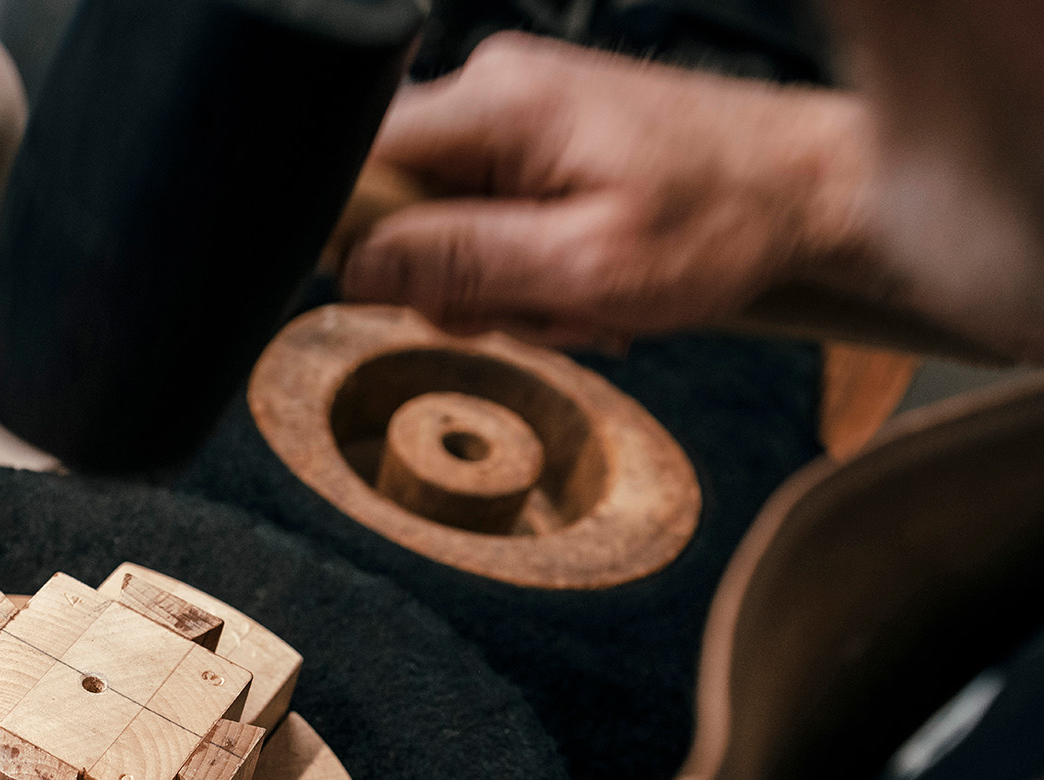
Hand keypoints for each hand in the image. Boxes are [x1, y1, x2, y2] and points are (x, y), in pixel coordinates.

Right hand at [338, 33, 883, 348]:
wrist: (810, 188)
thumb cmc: (724, 221)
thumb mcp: (584, 265)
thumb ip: (460, 263)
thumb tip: (355, 266)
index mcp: (497, 103)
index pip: (358, 162)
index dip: (364, 241)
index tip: (422, 290)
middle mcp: (495, 86)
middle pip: (397, 201)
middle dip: (453, 278)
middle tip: (533, 307)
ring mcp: (516, 109)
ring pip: (441, 220)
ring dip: (498, 281)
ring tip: (574, 296)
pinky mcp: (538, 136)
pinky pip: (485, 212)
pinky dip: (524, 262)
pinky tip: (578, 276)